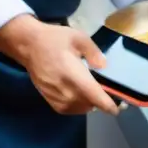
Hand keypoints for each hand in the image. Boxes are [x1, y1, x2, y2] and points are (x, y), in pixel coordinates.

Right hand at [1, 17, 119, 115]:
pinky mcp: (49, 100)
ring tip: (96, 92)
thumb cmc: (55, 39)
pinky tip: (83, 96)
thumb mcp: (79, 38)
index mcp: (72, 74)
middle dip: (102, 101)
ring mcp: (55, 97)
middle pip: (90, 105)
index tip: (119, 107)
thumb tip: (103, 67)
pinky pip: (69, 110)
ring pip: (80, 109)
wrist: (28, 46)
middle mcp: (64, 90)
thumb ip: (94, 53)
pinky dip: (79, 106)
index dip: (108, 105)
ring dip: (90, 103)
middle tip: (109, 91)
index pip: (94, 96)